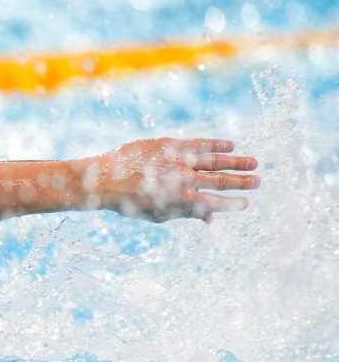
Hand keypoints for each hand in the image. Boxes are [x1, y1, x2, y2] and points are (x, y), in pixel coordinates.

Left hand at [84, 138, 259, 222]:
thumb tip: (212, 218)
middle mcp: (182, 178)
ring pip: (213, 159)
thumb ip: (186, 214)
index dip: (232, 204)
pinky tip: (230, 144)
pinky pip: (196, 143)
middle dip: (241, 181)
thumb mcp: (157, 215)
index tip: (246, 203)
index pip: (214, 203)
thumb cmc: (129, 202)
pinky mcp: (167, 144)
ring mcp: (176, 159)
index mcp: (180, 199)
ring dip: (235, 160)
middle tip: (259, 181)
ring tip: (254, 162)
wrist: (101, 179)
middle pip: (219, 180)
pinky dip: (214, 143)